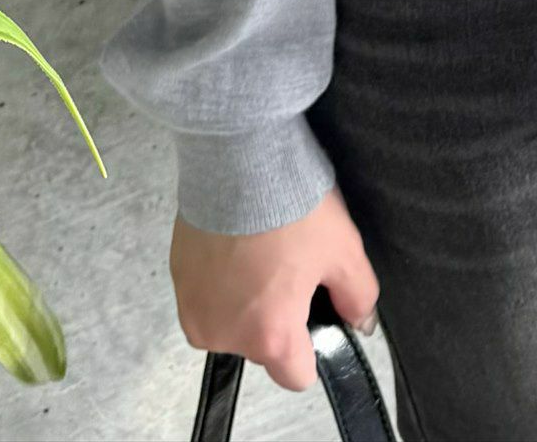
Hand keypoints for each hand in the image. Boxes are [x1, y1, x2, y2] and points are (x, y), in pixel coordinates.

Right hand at [170, 185, 379, 391]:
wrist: (241, 160)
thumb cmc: (294, 208)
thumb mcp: (345, 250)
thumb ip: (358, 296)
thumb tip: (360, 321)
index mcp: (269, 336)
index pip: (296, 375)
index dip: (312, 345)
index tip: (315, 308)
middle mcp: (224, 336)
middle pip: (263, 345)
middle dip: (279, 314)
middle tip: (290, 264)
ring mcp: (194, 310)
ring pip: (233, 321)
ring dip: (247, 299)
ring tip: (262, 249)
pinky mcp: (176, 280)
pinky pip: (207, 296)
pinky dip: (222, 279)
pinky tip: (237, 242)